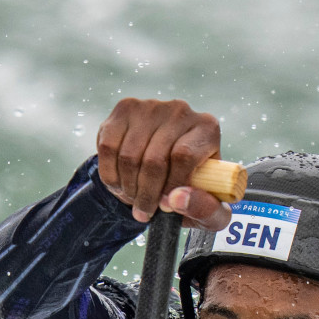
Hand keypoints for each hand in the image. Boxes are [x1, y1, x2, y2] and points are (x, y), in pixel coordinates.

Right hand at [96, 97, 230, 230]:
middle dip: (145, 195)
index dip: (170, 187)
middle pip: (154, 160)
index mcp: (207, 129)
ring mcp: (150, 107)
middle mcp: (180, 111)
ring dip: (127, 188)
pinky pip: (108, 148)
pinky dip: (110, 175)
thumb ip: (204, 210)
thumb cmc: (193, 191)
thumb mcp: (210, 209)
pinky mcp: (124, 109)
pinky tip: (120, 184)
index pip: (183, 156)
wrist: (167, 169)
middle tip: (144, 211)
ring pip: (129, 157)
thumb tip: (176, 200)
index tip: (164, 207)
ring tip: (133, 199)